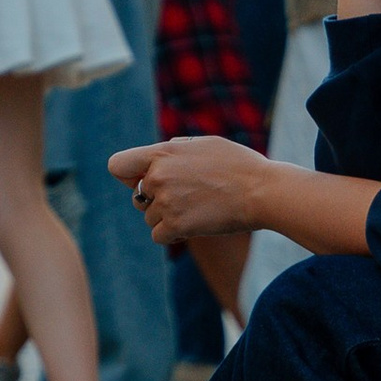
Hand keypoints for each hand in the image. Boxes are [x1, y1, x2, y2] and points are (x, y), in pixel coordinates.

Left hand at [109, 135, 270, 245]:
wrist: (262, 191)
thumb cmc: (240, 166)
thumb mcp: (205, 144)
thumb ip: (176, 149)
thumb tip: (161, 154)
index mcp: (162, 153)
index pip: (118, 166)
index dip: (128, 176)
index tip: (144, 180)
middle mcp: (158, 177)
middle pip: (137, 198)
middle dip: (155, 201)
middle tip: (185, 199)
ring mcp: (166, 202)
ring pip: (150, 219)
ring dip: (168, 219)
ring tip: (198, 210)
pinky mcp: (176, 225)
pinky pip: (159, 236)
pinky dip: (174, 234)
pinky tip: (196, 224)